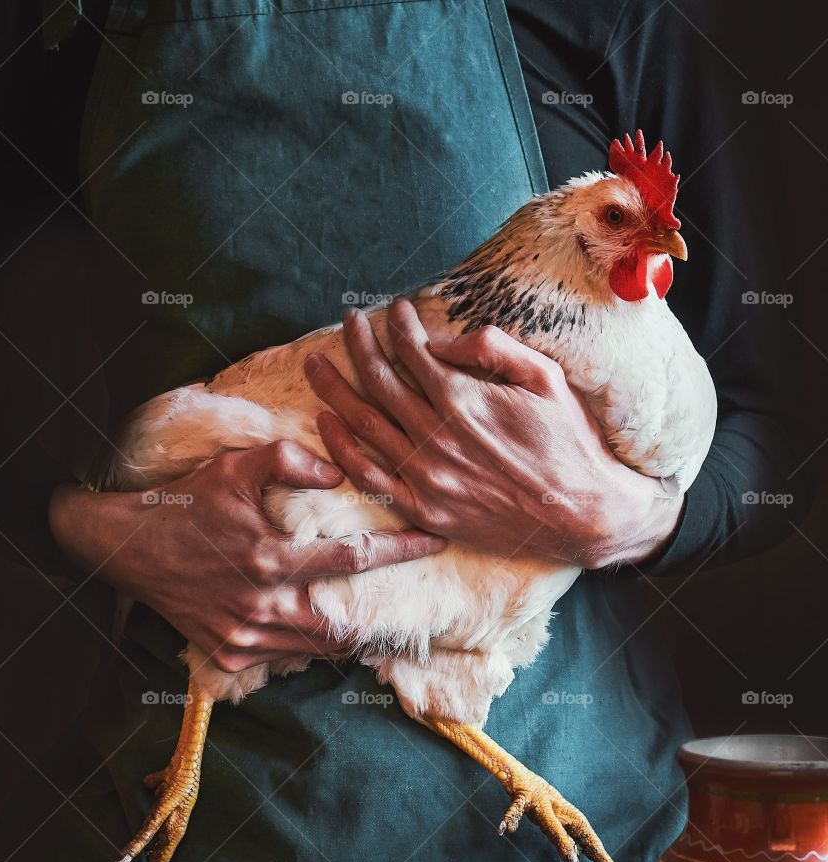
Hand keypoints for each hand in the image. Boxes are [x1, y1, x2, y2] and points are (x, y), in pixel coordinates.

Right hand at [49, 440, 445, 672]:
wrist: (124, 547)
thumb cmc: (184, 504)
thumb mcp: (232, 466)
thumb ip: (288, 460)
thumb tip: (338, 472)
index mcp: (268, 558)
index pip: (352, 558)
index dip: (399, 549)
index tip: (435, 540)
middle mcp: (260, 605)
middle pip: (345, 624)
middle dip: (384, 618)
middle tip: (415, 607)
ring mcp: (243, 636)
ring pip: (317, 649)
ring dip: (351, 637)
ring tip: (381, 625)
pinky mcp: (229, 654)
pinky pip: (284, 656)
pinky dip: (308, 646)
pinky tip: (325, 633)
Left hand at [305, 300, 682, 568]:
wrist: (581, 514)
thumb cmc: (569, 442)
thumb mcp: (545, 378)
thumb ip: (491, 348)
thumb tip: (441, 340)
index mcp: (463, 400)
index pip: (412, 351)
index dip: (398, 325)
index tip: (394, 310)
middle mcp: (435, 436)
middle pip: (379, 381)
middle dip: (357, 344)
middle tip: (347, 322)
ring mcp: (425, 476)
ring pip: (363, 425)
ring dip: (333, 390)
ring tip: (315, 364)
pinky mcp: (424, 509)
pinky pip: (368, 476)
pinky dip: (342, 448)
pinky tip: (327, 423)